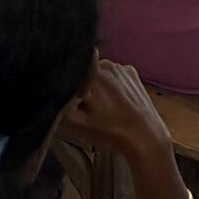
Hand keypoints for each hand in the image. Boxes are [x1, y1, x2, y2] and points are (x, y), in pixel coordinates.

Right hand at [60, 58, 175, 159]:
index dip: (67, 83)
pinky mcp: (134, 75)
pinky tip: (115, 104)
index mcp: (91, 71)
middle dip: (82, 86)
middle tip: (85, 107)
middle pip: (84, 71)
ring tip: (102, 108)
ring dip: (98, 86)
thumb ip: (60, 100)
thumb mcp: (74, 121)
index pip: (70, 68)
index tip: (70, 98)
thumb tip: (54, 88)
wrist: (143, 136)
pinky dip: (112, 87)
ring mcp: (123, 68)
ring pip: (101, 74)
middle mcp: (108, 63)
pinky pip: (115, 77)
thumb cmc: (108, 130)